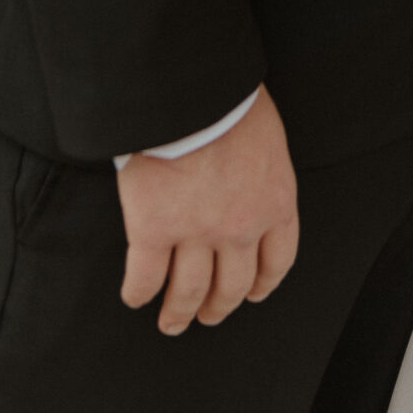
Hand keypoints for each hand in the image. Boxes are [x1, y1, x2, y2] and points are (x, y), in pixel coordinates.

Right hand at [118, 83, 298, 335]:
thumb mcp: (267, 136)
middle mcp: (240, 227)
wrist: (191, 90)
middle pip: (233, 286)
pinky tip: (135, 296)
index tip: (253, 293)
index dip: (264, 283)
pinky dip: (138, 292)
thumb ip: (262, 170)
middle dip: (220, 306)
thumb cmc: (230, 100)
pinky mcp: (153, 229)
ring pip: (189, 292)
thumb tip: (251, 179)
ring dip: (180, 312)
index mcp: (274, 202)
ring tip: (172, 322)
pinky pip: (144, 277)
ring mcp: (195, 232)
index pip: (277, 260)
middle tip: (208, 316)